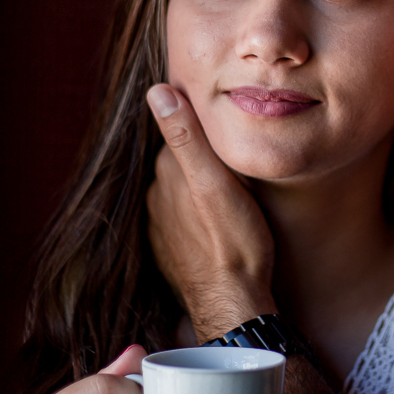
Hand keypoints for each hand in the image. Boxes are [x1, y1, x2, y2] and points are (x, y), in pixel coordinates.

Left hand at [145, 84, 277, 341]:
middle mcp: (157, 196)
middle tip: (236, 155)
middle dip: (203, 156)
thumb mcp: (217, 182)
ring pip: (182, 191)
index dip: (207, 125)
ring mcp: (161, 225)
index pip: (183, 131)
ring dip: (201, 186)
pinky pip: (183, 219)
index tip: (230, 121)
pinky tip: (221, 219)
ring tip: (232, 189)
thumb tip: (159, 89)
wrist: (233, 303)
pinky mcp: (171, 249)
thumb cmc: (236, 240)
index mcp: (168, 172)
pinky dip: (199, 214)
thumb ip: (187, 136)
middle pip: (182, 161)